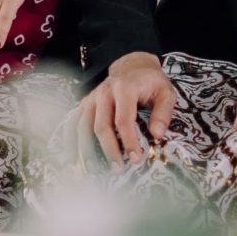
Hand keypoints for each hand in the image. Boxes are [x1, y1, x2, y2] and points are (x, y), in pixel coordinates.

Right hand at [76, 51, 177, 165]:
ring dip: (87, 150)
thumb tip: (157, 135)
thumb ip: (163, 113)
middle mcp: (104, 92)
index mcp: (125, 88)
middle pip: (102, 126)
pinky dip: (70, 140)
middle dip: (109, 150)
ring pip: (84, 126)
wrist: (132, 65)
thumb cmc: (150, 82)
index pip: (123, 119)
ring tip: (95, 170)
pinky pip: (74, 122)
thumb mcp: (165, 92)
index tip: (135, 159)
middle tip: (118, 169)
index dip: (128, 141)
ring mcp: (92, 97)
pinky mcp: (85, 103)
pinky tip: (73, 158)